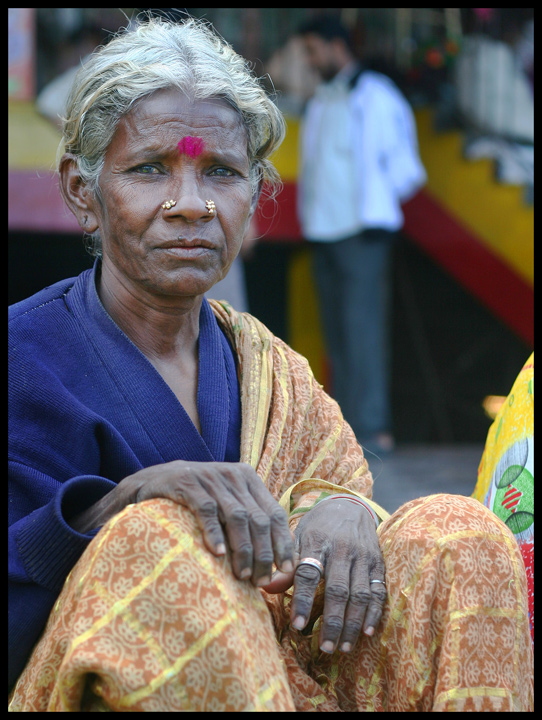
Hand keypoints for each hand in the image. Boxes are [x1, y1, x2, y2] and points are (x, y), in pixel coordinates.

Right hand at [70, 461, 294, 586]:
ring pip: (238, 517)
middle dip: (263, 553)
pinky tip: (217, 554)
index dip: (282, 543)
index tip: (286, 570)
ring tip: (242, 575)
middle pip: (258, 519)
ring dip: (242, 549)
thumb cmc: (195, 501)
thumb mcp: (226, 505)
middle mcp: (232, 475)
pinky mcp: (187, 483)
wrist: (153, 481)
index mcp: (248, 479)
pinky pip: (207, 510)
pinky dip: (214, 533)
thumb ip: (249, 524)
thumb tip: (277, 563)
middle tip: (261, 582)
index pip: (274, 513)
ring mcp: (210, 477)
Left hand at [263, 498, 385, 653]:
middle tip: (324, 647)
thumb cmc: (318, 527)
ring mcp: (362, 556)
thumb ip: (286, 564)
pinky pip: (378, 590)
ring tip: (343, 647)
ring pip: (359, 594)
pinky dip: (374, 612)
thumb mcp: (298, 537)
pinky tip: (366, 632)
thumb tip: (266, 588)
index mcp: (317, 541)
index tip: (297, 626)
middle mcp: (342, 549)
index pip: (309, 573)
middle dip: (332, 621)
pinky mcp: (378, 562)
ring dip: (352, 623)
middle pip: (338, 589)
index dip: (303, 600)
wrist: (349, 507)